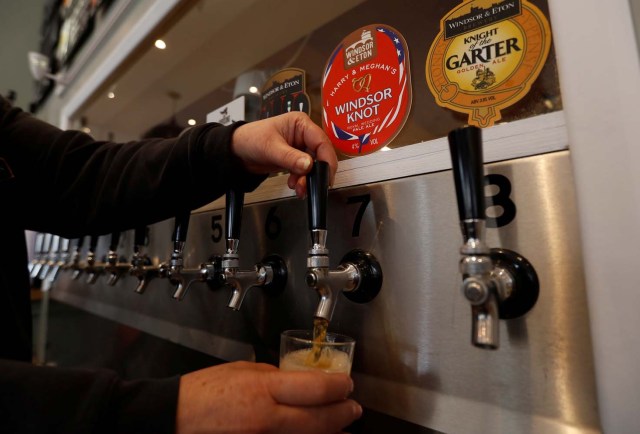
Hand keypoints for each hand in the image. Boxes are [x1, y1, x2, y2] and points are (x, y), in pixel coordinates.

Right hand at [176, 361, 361, 433]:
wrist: (175, 418)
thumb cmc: (204, 392)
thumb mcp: (244, 371)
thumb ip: (275, 378)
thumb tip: (300, 383)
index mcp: (263, 389)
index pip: (316, 388)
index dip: (339, 387)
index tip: (347, 384)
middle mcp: (267, 419)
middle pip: (320, 420)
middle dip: (343, 413)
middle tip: (354, 408)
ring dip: (331, 432)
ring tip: (343, 426)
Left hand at [231, 112, 337, 197]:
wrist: (237, 151)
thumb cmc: (250, 139)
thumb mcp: (270, 148)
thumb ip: (290, 158)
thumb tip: (309, 165)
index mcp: (300, 123)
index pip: (321, 141)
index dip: (326, 159)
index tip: (326, 175)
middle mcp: (303, 134)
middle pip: (320, 155)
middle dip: (316, 173)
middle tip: (311, 186)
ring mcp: (300, 147)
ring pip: (313, 166)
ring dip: (308, 179)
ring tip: (299, 188)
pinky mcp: (295, 159)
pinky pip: (305, 171)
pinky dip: (301, 180)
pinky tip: (293, 184)